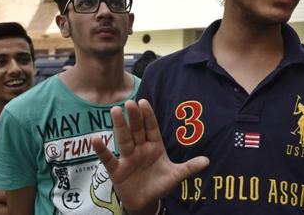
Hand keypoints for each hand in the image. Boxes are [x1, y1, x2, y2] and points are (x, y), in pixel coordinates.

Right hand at [92, 99, 208, 213]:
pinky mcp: (117, 170)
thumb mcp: (175, 176)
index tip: (144, 102)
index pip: (151, 128)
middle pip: (137, 130)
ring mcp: (127, 158)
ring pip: (123, 139)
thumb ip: (189, 168)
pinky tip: (96, 140)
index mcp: (154, 147)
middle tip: (129, 103)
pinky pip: (108, 159)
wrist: (145, 202)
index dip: (148, 116)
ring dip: (119, 126)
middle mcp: (140, 149)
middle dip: (134, 117)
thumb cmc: (159, 184)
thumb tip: (207, 161)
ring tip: (114, 111)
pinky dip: (102, 151)